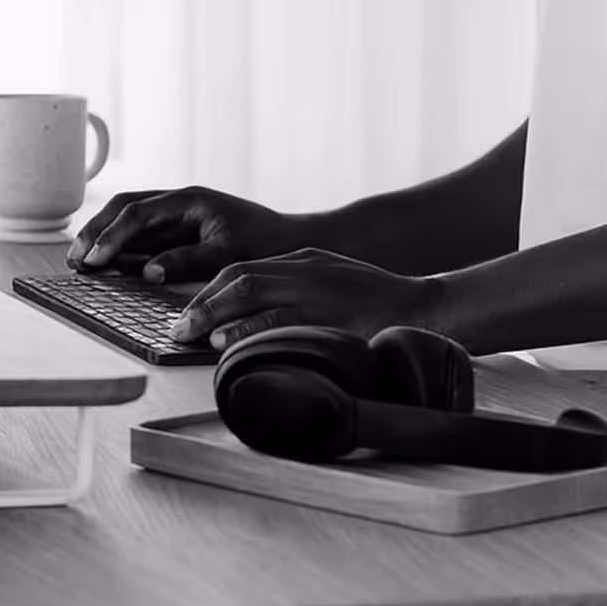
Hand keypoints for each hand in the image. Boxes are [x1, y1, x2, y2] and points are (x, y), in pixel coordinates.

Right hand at [67, 186, 306, 283]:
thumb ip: (187, 261)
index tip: (94, 258)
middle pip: (125, 209)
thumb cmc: (267, 244)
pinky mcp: (179, 235)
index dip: (112, 234)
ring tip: (81, 262)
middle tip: (75, 259)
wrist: (292, 241)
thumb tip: (146, 272)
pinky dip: (123, 251)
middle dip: (97, 231)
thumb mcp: (229, 254)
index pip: (138, 211)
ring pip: (130, 222)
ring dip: (105, 240)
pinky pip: (144, 240)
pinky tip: (107, 267)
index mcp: (189, 199)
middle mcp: (178, 203)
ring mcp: (177, 218)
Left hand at [172, 248, 442, 349]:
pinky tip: (230, 345)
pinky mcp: (330, 316)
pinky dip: (251, 331)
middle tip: (179, 328)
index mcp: (304, 260)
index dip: (210, 291)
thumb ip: (297, 287)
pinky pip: (283, 323)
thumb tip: (254, 315)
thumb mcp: (332, 278)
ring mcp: (318, 292)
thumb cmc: (380, 298)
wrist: (427, 308)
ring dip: (218, 315)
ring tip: (194, 335)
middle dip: (204, 303)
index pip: (243, 268)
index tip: (189, 314)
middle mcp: (306, 270)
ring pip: (255, 295)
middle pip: (241, 277)